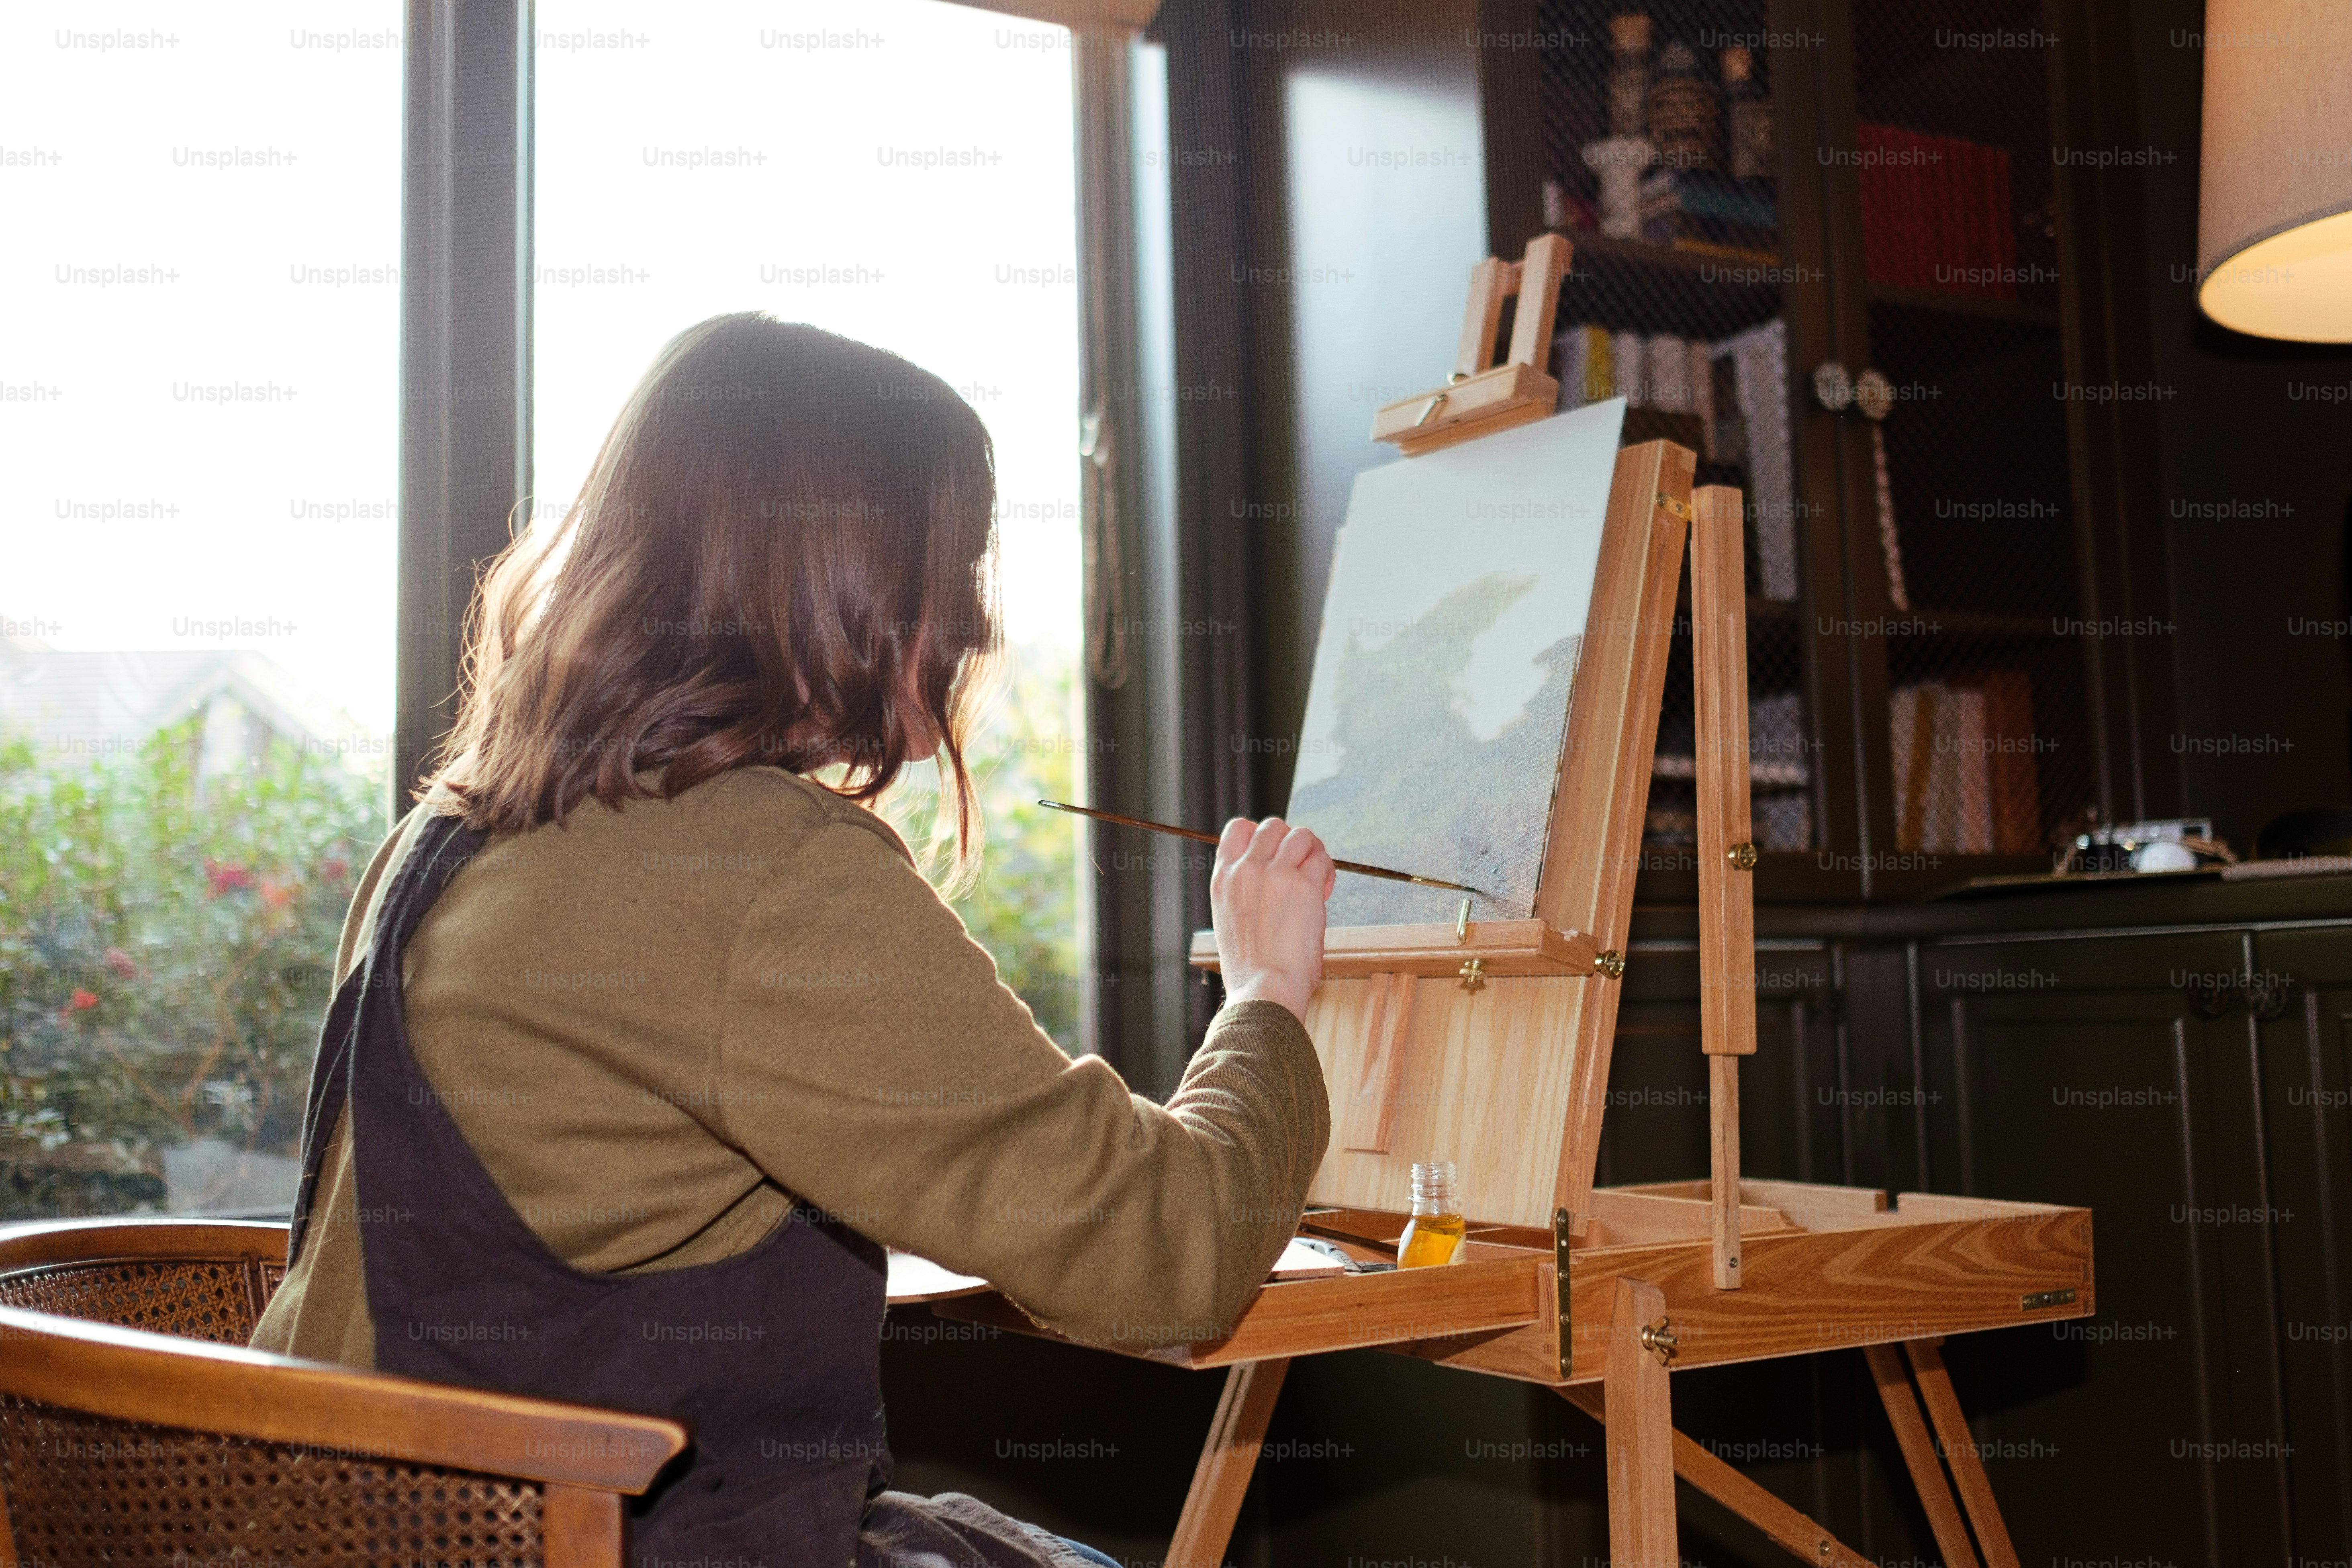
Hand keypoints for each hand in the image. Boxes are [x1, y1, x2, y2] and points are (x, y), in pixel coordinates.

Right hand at [1209, 817, 1334, 1023]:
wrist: (1263, 990)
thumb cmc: (1252, 969)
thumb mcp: (1231, 920)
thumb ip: (1246, 891)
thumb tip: (1273, 874)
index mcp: (1223, 879)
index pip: (1238, 828)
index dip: (1261, 836)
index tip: (1274, 856)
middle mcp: (1246, 870)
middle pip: (1272, 826)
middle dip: (1290, 842)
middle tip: (1300, 869)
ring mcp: (1274, 874)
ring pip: (1300, 834)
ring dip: (1312, 851)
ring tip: (1316, 878)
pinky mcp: (1303, 885)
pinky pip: (1320, 858)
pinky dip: (1326, 870)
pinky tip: (1324, 891)